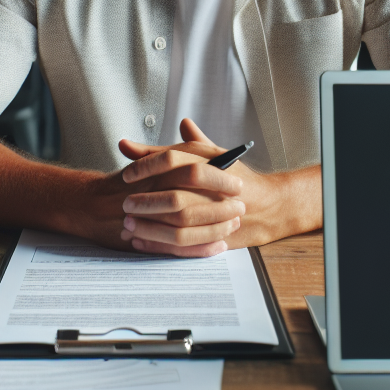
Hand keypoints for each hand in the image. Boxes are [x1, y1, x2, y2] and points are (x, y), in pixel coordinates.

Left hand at [112, 123, 245, 256]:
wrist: (264, 205)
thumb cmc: (229, 176)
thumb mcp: (204, 155)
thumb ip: (165, 150)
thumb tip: (127, 144)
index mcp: (211, 161)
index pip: (173, 160)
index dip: (147, 166)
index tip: (127, 175)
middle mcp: (215, 188)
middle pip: (176, 197)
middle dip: (147, 203)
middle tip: (125, 205)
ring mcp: (218, 214)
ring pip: (179, 225)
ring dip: (150, 227)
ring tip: (128, 226)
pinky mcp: (216, 236)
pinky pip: (184, 245)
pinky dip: (159, 245)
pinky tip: (140, 241)